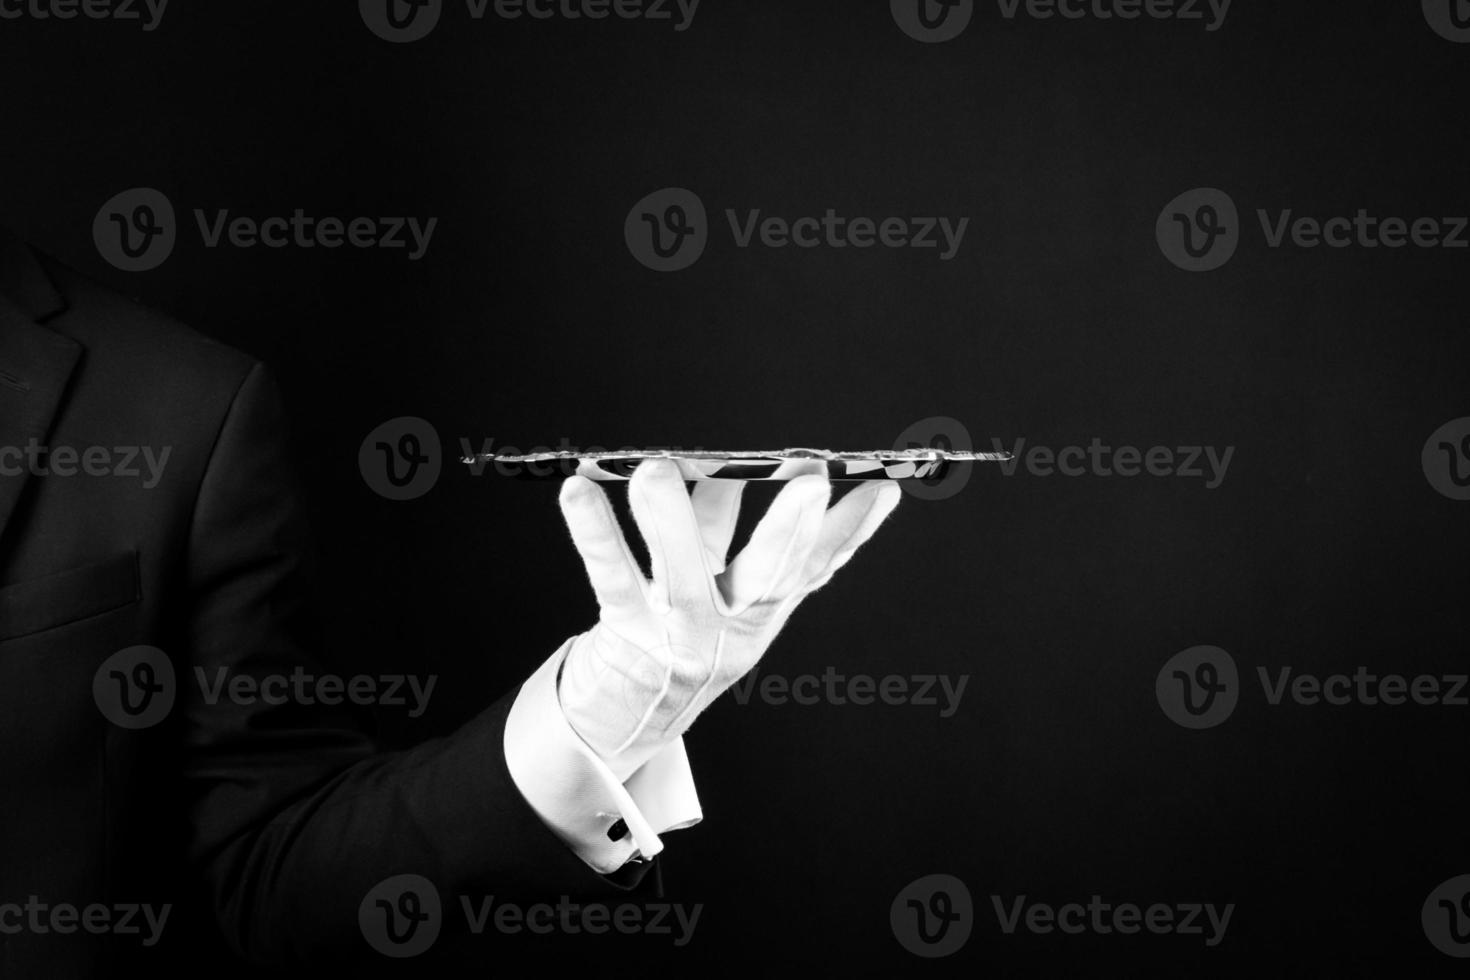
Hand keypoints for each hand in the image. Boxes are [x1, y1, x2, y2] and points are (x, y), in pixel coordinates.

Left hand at [555, 459, 900, 778]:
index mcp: (761, 609)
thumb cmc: (680, 633)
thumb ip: (737, 520)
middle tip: (812, 482)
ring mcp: (679, 632)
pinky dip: (594, 533)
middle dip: (791, 531)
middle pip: (768, 577)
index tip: (881, 487)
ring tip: (657, 471)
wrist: (627, 719)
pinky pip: (612, 577)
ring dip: (671, 518)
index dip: (853, 530)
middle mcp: (730, 625)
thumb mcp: (723, 583)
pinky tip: (578, 491)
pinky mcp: (627, 630)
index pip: (818, 566)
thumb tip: (779, 470)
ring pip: (682, 575)